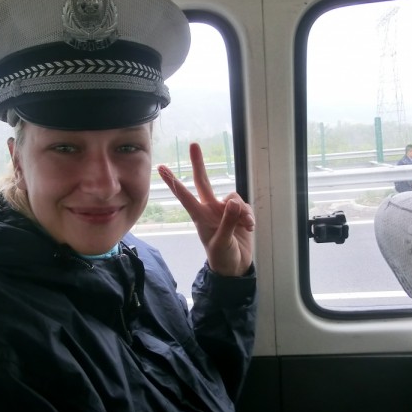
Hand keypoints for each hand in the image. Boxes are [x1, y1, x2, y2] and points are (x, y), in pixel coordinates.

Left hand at [157, 143, 254, 276]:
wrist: (236, 267)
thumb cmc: (222, 256)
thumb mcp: (222, 243)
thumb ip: (228, 223)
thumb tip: (233, 203)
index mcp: (200, 216)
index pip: (185, 196)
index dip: (174, 182)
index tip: (161, 168)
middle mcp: (211, 209)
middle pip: (204, 181)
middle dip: (199, 163)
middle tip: (193, 145)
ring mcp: (225, 210)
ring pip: (232, 197)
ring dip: (241, 210)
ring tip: (245, 225)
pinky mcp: (239, 213)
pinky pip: (244, 206)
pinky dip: (248, 216)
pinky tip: (249, 227)